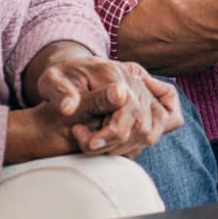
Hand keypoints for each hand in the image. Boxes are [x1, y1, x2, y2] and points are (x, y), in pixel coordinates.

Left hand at [8, 44, 181, 162]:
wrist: (70, 72)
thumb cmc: (60, 78)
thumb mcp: (52, 81)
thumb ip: (60, 93)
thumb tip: (69, 107)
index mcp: (113, 73)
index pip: (127, 109)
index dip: (110, 133)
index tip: (89, 143)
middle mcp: (134, 81)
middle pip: (142, 125)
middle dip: (116, 144)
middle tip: (89, 145)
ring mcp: (144, 90)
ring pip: (153, 128)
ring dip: (129, 145)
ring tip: (101, 146)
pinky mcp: (148, 99)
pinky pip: (166, 120)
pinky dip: (144, 137)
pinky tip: (119, 145)